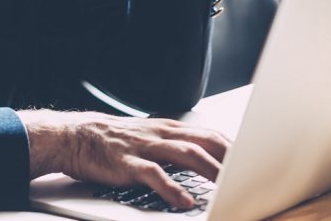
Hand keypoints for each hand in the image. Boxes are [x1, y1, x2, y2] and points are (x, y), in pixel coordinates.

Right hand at [18, 110, 229, 209]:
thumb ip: (175, 145)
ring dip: (209, 170)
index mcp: (169, 128)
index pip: (209, 133)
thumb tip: (205, 159)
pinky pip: (153, 175)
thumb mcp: (150, 136)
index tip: (253, 158)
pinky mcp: (128, 163)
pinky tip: (183, 201)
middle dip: (230, 157)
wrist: (76, 136)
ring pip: (185, 154)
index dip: (233, 146)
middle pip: (204, 141)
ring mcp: (145, 147)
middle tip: (250, 172)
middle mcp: (161, 134)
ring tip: (228, 186)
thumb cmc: (115, 141)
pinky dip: (171, 188)